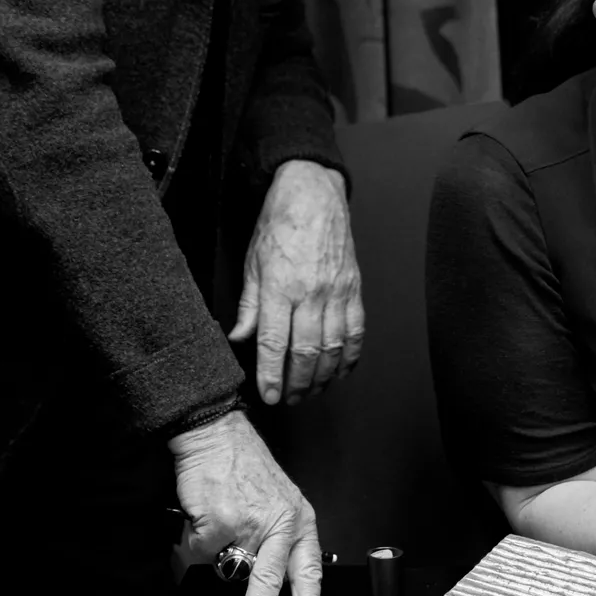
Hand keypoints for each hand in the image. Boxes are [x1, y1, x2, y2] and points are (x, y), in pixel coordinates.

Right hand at [169, 410, 324, 595]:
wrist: (218, 435)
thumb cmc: (245, 467)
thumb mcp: (278, 500)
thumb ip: (275, 541)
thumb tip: (253, 583)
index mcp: (298, 520)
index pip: (309, 567)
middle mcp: (278, 522)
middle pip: (268, 580)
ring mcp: (248, 523)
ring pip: (223, 567)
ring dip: (211, 555)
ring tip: (213, 522)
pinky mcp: (218, 522)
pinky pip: (199, 553)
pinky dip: (193, 541)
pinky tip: (201, 515)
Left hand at [229, 159, 363, 404]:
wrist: (314, 195)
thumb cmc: (280, 224)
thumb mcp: (252, 262)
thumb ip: (249, 305)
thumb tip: (239, 338)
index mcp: (280, 286)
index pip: (274, 342)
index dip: (271, 374)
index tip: (269, 395)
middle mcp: (310, 292)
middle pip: (306, 351)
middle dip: (298, 383)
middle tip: (290, 400)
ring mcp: (336, 291)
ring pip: (333, 346)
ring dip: (323, 376)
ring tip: (313, 391)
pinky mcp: (354, 288)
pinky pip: (356, 330)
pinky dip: (351, 355)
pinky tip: (341, 370)